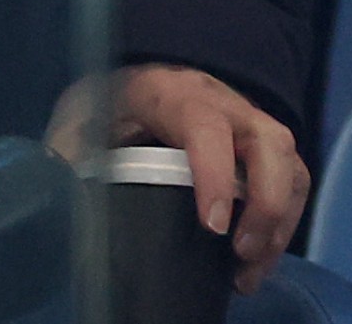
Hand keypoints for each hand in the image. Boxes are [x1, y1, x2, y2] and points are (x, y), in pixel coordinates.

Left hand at [53, 65, 309, 289]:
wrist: (130, 82)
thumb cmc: (105, 107)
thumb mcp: (77, 123)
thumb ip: (67, 155)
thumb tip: (59, 195)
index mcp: (171, 93)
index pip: (204, 126)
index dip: (214, 175)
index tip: (213, 227)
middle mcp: (221, 101)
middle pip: (269, 143)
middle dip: (266, 204)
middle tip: (239, 253)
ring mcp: (248, 122)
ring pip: (289, 163)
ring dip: (280, 222)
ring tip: (248, 270)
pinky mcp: (260, 147)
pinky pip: (292, 181)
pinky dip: (282, 225)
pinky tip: (255, 262)